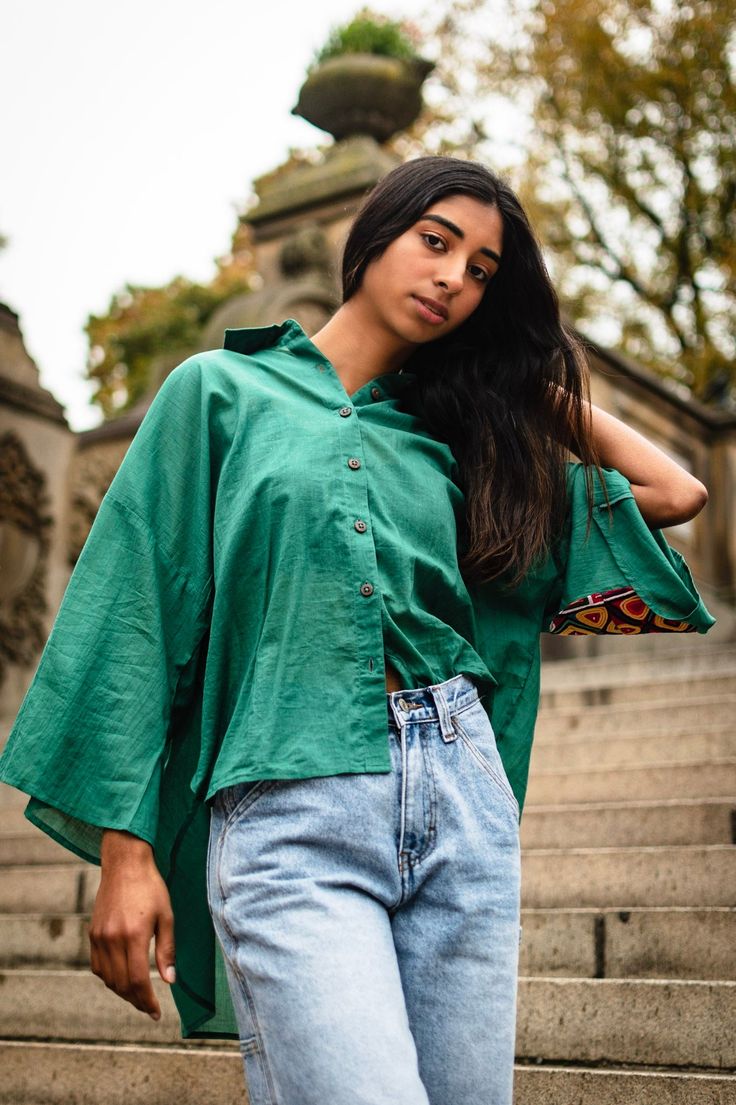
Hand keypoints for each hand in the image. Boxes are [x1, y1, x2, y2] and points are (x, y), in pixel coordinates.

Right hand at [89, 830, 175, 1020]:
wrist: (125, 865)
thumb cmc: (151, 888)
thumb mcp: (166, 916)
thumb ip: (167, 950)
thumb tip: (170, 980)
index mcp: (134, 935)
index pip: (138, 981)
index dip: (147, 1001)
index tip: (156, 1012)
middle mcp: (113, 939)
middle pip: (121, 984)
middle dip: (136, 1001)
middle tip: (149, 1008)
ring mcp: (99, 937)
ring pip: (108, 979)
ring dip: (122, 992)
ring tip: (138, 996)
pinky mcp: (93, 934)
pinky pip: (98, 966)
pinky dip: (109, 978)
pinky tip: (122, 978)